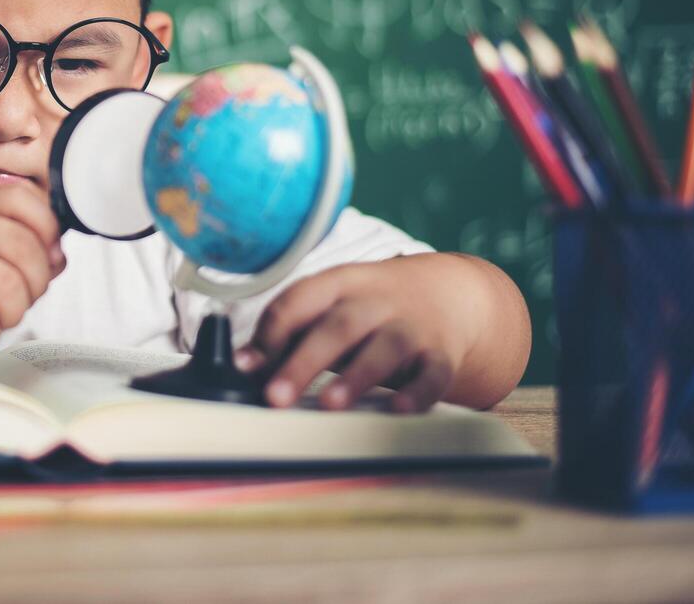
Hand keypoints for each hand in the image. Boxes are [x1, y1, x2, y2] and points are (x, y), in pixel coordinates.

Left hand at [233, 258, 478, 413]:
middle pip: (338, 326)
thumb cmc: (371, 307)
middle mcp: (376, 302)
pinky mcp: (441, 356)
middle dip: (304, 361)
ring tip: (328, 404)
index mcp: (340, 283)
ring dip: (356, 377)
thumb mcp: (332, 304)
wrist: (448, 293)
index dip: (271, 331)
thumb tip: (245, 364)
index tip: (246, 365)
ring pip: (385, 349)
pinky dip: (417, 393)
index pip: (300, 299)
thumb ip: (291, 330)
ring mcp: (411, 328)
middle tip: (275, 397)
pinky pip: (432, 375)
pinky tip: (397, 410)